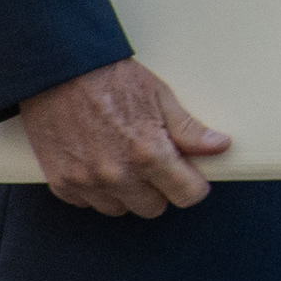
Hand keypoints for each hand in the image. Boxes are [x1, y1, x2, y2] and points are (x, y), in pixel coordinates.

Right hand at [13, 58, 231, 216]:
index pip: (186, 196)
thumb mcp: (160, 97)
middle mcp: (118, 175)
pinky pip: (87, 203)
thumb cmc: (112, 80)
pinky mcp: (61, 182)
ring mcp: (87, 181)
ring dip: (126, 192)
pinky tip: (97, 163)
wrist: (60, 71)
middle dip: (159, 189)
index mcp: (148, 154)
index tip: (189, 176)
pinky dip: (94, 190)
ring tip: (123, 161)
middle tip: (153, 163)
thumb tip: (220, 146)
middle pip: (153, 208)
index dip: (192, 185)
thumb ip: (189, 130)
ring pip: (120, 209)